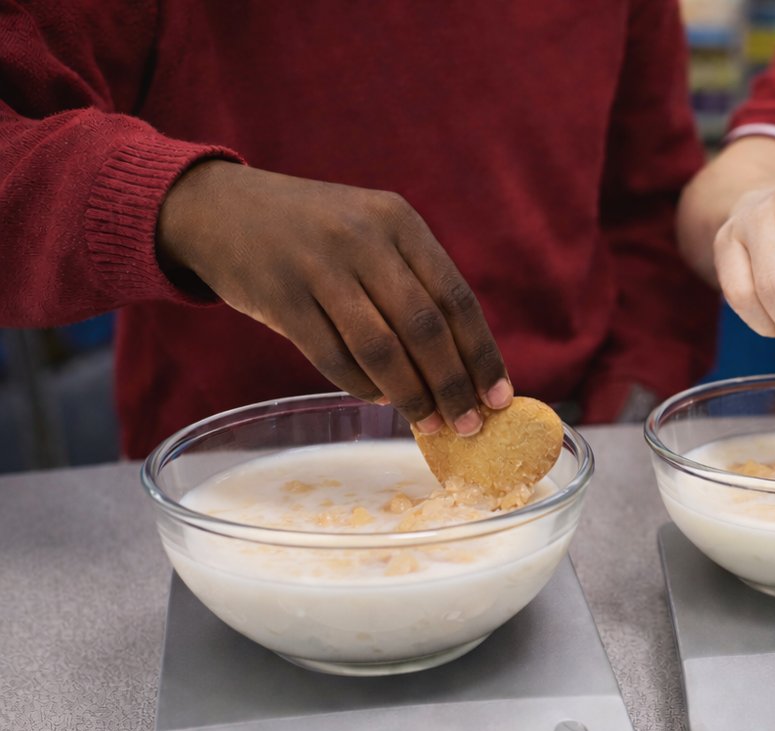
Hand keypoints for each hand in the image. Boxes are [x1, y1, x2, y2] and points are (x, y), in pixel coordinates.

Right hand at [157, 161, 510, 434]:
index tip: (500, 398)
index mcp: (399, 221)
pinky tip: (379, 399)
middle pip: (425, 328)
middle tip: (469, 425)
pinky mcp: (281, 297)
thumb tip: (463, 365)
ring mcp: (319, 267)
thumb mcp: (371, 232)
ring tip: (430, 424)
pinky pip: (333, 358)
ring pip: (381, 349)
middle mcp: (363, 238)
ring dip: (411, 396)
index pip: (456, 298)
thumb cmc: (314, 234)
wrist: (220, 208)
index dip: (481, 354)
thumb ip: (414, 283)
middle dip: (453, 385)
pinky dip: (362, 387)